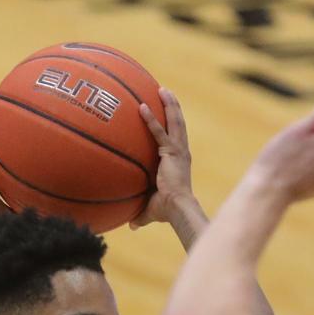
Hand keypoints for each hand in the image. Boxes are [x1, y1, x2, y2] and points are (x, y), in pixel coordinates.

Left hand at [130, 88, 195, 228]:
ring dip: (169, 104)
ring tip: (162, 89)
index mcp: (179, 161)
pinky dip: (151, 118)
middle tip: (166, 92)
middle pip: (179, 124)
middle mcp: (181, 152)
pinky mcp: (172, 151)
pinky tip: (141, 106)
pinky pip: (159, 131)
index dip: (172, 125)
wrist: (178, 208)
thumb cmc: (168, 210)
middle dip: (173, 107)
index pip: (175, 138)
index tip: (167, 114)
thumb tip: (131, 225)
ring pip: (175, 121)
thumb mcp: (152, 208)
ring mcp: (178, 150)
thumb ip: (141, 213)